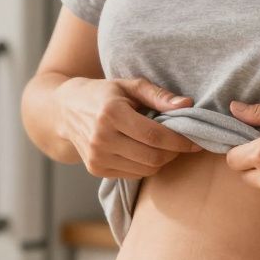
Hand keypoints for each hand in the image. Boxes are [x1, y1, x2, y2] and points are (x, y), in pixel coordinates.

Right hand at [54, 77, 201, 178]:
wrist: (64, 111)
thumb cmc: (102, 94)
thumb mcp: (128, 85)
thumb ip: (158, 95)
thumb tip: (187, 105)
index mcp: (110, 114)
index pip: (154, 136)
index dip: (179, 141)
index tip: (196, 141)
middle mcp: (101, 138)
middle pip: (152, 157)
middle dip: (173, 153)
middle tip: (181, 143)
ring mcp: (96, 157)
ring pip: (145, 169)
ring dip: (161, 160)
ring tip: (162, 145)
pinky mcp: (95, 169)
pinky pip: (133, 174)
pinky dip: (145, 165)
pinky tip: (144, 151)